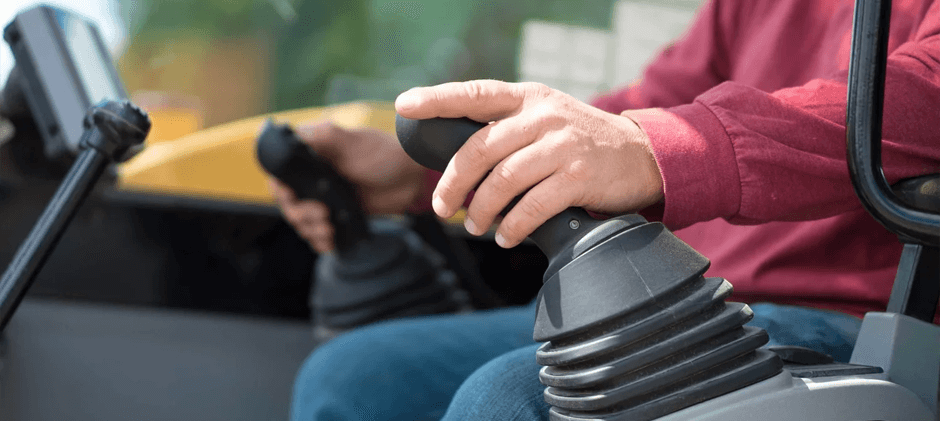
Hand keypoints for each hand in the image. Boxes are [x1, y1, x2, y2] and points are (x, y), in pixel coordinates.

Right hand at [269, 121, 424, 252]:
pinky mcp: (336, 212)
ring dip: (310, 229)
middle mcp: (312, 174)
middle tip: (321, 216)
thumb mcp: (354, 143)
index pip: (279, 171)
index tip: (292, 197)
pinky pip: (319, 231)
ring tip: (328, 231)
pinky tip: (330, 243)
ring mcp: (324, 195)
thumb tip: (297, 133)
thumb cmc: (384, 154)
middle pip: (288, 200)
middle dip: (300, 213)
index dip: (280, 188)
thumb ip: (326, 137)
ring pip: (301, 219)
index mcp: (310, 153)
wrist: (411, 178)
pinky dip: (320, 240)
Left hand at [395, 80, 662, 247]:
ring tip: (477, 226)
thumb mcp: (546, 120)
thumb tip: (456, 164)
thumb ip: (507, 129)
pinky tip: (507, 235)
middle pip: (480, 148)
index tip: (404, 106)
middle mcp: (543, 116)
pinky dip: (513, 226)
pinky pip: (531, 206)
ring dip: (482, 210)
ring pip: (502, 180)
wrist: (641, 156)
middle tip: (443, 208)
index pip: (476, 94)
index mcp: (528, 99)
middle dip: (453, 183)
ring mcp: (562, 145)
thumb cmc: (580, 144)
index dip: (437, 99)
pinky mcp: (578, 176)